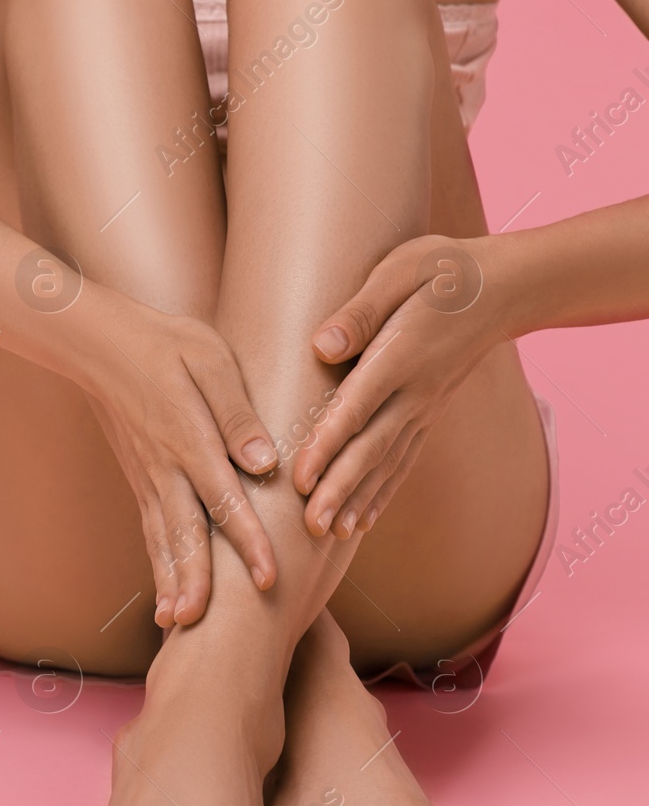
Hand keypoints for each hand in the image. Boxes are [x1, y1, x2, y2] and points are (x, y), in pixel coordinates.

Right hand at [78, 294, 280, 627]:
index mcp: (187, 439)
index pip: (223, 498)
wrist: (100, 343)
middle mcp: (165, 469)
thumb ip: (236, 413)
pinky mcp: (141, 482)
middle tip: (206, 627)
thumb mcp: (209, 360)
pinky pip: (152, 532)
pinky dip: (159, 567)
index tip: (268, 577)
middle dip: (198, 582)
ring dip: (172, 583)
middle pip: (184, 534)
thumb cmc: (165, 343)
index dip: (247, 540)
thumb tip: (265, 463)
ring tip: (178, 626)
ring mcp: (148, 479)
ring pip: (163, 540)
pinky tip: (166, 598)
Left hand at [293, 233, 509, 537]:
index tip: (300, 478)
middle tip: (309, 527)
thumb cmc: (442, 270)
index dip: (327, 445)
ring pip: (387, 463)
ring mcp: (424, 408)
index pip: (357, 408)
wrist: (505, 286)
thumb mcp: (400, 270)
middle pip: (372, 448)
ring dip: (357, 501)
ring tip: (328, 535)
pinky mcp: (427, 415)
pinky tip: (361, 521)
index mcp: (401, 355)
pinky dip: (381, 492)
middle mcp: (414, 391)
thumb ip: (360, 310)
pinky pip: (403, 460)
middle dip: (339, 490)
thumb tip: (322, 345)